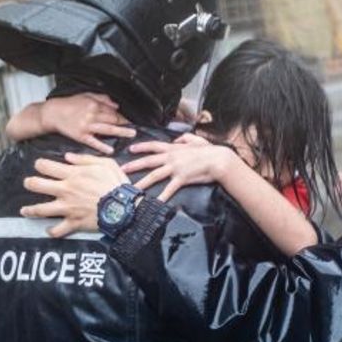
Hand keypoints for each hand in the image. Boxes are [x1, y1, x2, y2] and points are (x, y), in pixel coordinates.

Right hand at [7, 93, 134, 153]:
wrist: (52, 113)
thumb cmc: (69, 104)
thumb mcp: (85, 95)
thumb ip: (102, 99)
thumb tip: (116, 105)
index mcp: (94, 104)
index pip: (112, 110)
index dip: (122, 115)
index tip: (130, 120)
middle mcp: (91, 114)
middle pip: (112, 119)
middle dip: (125, 123)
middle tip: (136, 128)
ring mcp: (86, 126)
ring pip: (107, 129)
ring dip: (121, 132)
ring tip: (132, 134)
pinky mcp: (80, 136)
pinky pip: (93, 142)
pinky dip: (102, 146)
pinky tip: (111, 150)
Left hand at [21, 155, 129, 236]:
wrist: (123, 207)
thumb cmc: (116, 184)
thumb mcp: (105, 163)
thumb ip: (85, 159)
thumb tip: (68, 156)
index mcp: (72, 175)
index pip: (46, 166)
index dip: (40, 164)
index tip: (40, 165)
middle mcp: (65, 190)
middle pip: (36, 185)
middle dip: (29, 183)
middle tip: (28, 183)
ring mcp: (67, 208)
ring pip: (41, 209)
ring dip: (30, 210)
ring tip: (24, 210)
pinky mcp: (73, 222)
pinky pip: (58, 230)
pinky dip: (52, 231)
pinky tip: (48, 230)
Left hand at [123, 140, 237, 201]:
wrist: (218, 159)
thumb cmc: (209, 151)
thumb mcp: (196, 140)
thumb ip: (184, 138)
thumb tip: (177, 140)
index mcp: (174, 148)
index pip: (153, 146)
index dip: (141, 147)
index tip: (130, 149)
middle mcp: (171, 157)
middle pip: (148, 161)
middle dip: (133, 165)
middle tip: (122, 169)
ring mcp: (175, 168)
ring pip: (154, 175)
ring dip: (142, 182)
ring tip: (132, 189)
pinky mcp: (181, 178)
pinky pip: (169, 189)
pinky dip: (162, 197)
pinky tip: (156, 203)